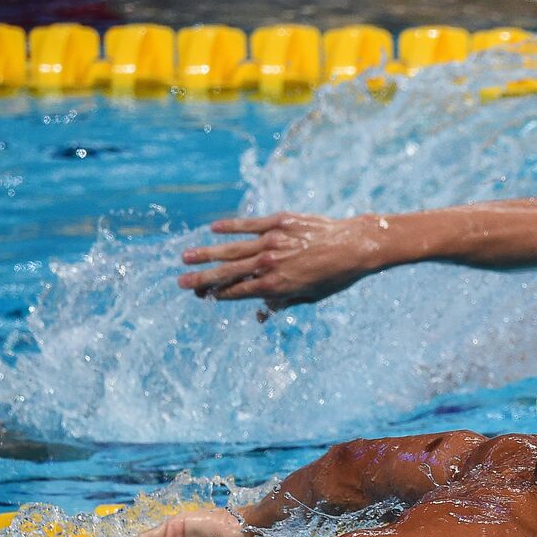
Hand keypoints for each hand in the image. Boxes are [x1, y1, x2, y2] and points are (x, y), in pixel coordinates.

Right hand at [179, 212, 381, 318]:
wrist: (355, 246)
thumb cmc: (336, 276)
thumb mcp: (310, 297)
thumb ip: (283, 302)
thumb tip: (263, 315)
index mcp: (276, 286)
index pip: (238, 291)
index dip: (218, 294)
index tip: (202, 295)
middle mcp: (269, 264)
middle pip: (228, 273)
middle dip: (202, 279)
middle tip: (180, 282)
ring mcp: (273, 241)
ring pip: (232, 248)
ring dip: (207, 254)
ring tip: (186, 256)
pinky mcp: (279, 222)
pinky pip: (249, 225)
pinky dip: (231, 226)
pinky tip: (213, 228)